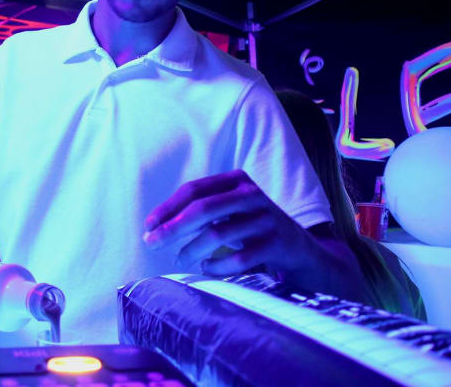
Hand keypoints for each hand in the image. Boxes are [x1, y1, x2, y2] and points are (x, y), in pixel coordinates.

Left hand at [143, 169, 313, 276]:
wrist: (302, 249)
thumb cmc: (253, 228)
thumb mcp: (231, 209)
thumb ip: (201, 210)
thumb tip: (157, 226)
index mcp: (237, 180)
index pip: (194, 190)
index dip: (167, 208)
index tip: (148, 226)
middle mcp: (252, 195)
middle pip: (203, 209)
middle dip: (173, 228)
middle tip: (153, 244)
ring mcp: (267, 219)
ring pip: (218, 234)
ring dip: (192, 250)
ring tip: (181, 259)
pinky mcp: (278, 244)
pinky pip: (238, 259)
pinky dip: (216, 267)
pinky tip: (207, 269)